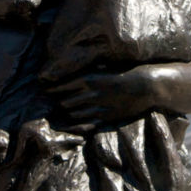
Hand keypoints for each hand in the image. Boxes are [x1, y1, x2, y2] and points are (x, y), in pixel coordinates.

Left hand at [47, 65, 166, 127]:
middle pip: (66, 101)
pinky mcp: (106, 118)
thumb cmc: (127, 72)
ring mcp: (98, 107)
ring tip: (62, 110)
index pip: (64, 85)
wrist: (146, 86)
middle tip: (50, 101)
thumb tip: (78, 67)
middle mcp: (91, 94)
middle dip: (58, 100)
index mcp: (90, 79)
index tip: (44, 89)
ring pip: (74, 113)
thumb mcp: (106, 67)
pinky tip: (72, 123)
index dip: (52, 88)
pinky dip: (77, 124)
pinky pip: (86, 124)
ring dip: (67, 111)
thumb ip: (91, 70)